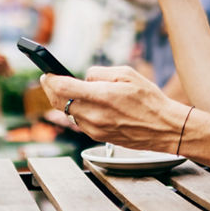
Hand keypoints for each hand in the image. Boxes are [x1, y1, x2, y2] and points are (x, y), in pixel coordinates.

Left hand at [40, 65, 186, 153]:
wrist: (163, 128)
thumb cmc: (149, 99)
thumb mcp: (127, 74)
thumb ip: (100, 73)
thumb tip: (84, 77)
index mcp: (101, 96)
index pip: (63, 88)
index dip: (50, 80)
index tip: (46, 74)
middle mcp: (94, 115)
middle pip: (59, 102)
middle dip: (51, 90)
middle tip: (48, 80)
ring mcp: (95, 128)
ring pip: (68, 113)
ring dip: (64, 101)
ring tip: (67, 90)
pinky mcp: (98, 137)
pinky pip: (80, 122)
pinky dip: (77, 112)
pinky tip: (85, 104)